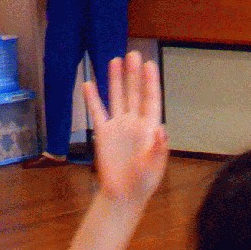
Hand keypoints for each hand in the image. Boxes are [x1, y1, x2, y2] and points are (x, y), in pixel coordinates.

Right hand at [87, 51, 167, 205]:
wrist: (123, 195)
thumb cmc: (143, 182)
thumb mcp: (155, 167)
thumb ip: (158, 148)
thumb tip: (161, 129)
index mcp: (149, 128)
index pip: (151, 100)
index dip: (150, 82)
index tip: (149, 64)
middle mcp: (134, 123)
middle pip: (134, 93)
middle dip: (133, 74)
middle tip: (132, 54)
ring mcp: (118, 127)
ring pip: (116, 97)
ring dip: (116, 80)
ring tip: (114, 60)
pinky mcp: (103, 134)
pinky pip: (97, 112)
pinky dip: (92, 99)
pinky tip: (88, 84)